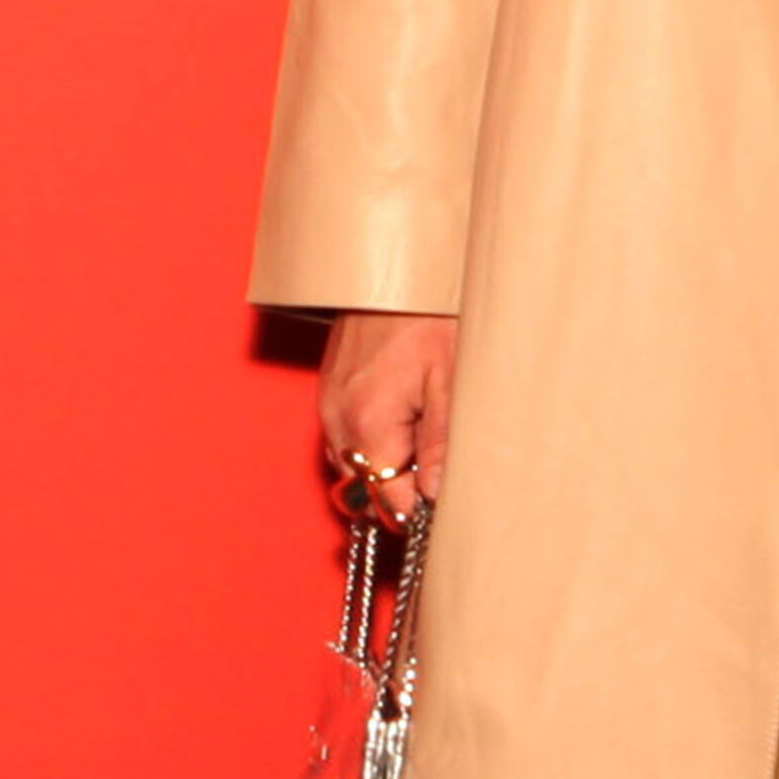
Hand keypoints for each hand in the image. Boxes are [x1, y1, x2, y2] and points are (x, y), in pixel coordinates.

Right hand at [317, 312, 455, 521]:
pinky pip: (345, 437)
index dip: (415, 509)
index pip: (383, 499)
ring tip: (423, 434)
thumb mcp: (450, 382)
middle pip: (363, 488)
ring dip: (385, 466)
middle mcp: (337, 419)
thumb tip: (432, 496)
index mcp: (367, 423)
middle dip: (400, 489)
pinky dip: (371, 442)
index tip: (442, 504)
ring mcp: (327, 404)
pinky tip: (403, 418)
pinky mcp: (329, 390)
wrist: (398, 270)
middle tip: (439, 468)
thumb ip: (439, 445)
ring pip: (352, 465)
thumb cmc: (429, 316)